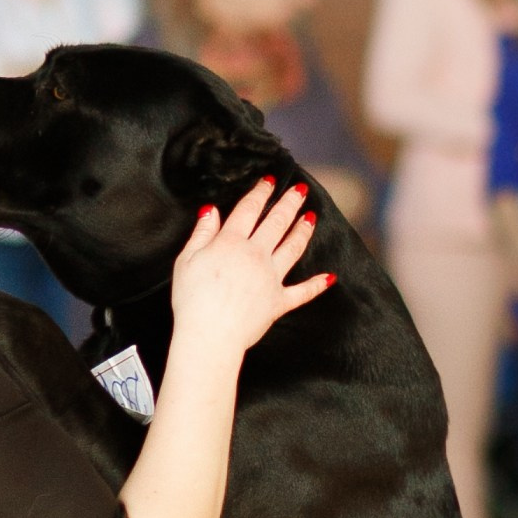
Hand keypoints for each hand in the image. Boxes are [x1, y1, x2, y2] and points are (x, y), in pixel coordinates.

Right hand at [169, 177, 328, 354]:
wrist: (209, 336)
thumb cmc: (192, 301)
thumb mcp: (187, 260)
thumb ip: (201, 233)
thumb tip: (210, 211)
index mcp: (231, 243)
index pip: (248, 210)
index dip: (260, 193)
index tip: (269, 181)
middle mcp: (256, 255)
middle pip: (276, 223)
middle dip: (289, 203)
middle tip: (300, 189)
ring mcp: (270, 278)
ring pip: (292, 248)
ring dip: (303, 231)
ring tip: (311, 217)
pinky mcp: (278, 302)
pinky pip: (302, 292)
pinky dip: (317, 285)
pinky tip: (330, 277)